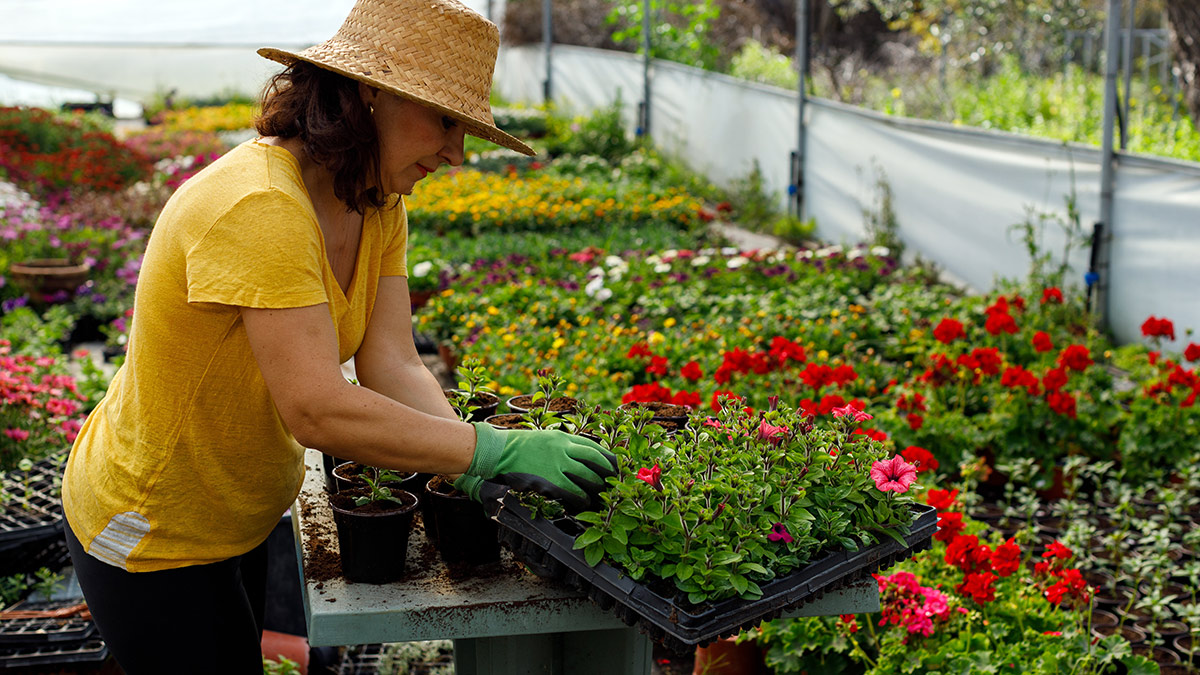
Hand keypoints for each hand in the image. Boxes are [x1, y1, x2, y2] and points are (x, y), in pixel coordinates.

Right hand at [453, 423, 616, 509]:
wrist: (500, 452)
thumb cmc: (521, 446)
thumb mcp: (545, 438)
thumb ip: (563, 445)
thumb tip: (580, 456)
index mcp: (563, 437)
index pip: (592, 446)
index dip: (607, 457)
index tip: (615, 465)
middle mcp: (564, 449)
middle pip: (594, 461)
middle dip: (607, 472)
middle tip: (614, 481)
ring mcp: (558, 465)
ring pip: (587, 476)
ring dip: (597, 487)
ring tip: (602, 494)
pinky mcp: (550, 480)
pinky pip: (572, 491)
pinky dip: (581, 497)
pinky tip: (584, 502)